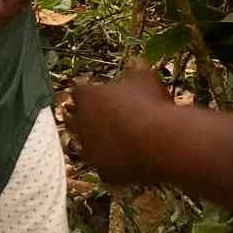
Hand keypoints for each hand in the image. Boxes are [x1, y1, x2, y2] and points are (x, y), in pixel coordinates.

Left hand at [68, 68, 173, 184]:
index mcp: (85, 96)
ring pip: (81, 146)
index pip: (77, 93)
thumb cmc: (151, 104)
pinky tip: (122, 163)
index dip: (88, 94)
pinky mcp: (102, 172)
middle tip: (97, 119)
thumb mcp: (144, 78)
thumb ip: (135, 69)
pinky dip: (110, 165)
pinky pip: (102, 168)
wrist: (160, 142)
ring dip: (91, 144)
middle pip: (72, 119)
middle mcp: (80, 123)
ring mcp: (89, 150)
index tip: (98, 97)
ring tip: (105, 142)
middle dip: (82, 118)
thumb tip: (135, 60)